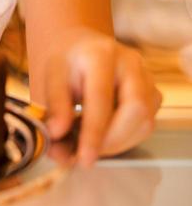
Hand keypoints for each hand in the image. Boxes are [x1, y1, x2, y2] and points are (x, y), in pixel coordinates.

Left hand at [44, 27, 161, 166]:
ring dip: (118, 143)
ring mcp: (147, 77)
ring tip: (91, 145)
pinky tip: (105, 136)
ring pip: (145, 122)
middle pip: (135, 110)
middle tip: (86, 156)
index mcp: (101, 54)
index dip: (94, 132)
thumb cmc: (67, 62)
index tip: (84, 158)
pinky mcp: (153, 93)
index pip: (102, 97)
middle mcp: (130, 63)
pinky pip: (147, 125)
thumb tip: (56, 135)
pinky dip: (126, 138)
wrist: (82, 46)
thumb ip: (55, 105)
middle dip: (111, 141)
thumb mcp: (52, 77)